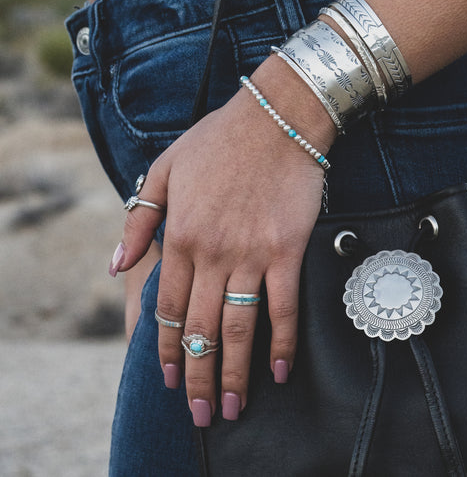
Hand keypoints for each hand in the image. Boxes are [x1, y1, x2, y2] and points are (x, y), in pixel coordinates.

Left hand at [111, 58, 335, 424]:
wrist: (276, 119)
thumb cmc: (219, 140)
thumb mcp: (164, 169)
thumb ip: (138, 220)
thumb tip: (114, 266)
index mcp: (179, 234)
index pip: (165, 305)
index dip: (164, 346)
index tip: (167, 377)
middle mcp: (211, 252)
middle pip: (199, 327)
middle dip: (197, 375)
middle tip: (200, 413)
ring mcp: (250, 254)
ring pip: (238, 326)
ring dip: (234, 371)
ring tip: (233, 406)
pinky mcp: (286, 251)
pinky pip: (283, 306)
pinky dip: (282, 342)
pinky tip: (278, 370)